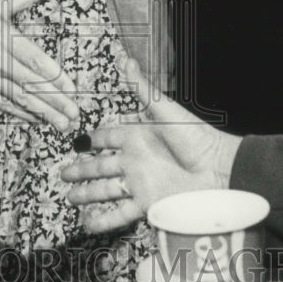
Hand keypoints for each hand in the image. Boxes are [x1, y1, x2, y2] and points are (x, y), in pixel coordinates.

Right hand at [0, 0, 80, 131]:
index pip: (36, 61)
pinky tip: (39, 120)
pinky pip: (5, 106)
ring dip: (44, 113)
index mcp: (6, 40)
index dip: (55, 76)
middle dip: (56, 101)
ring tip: (63, 124)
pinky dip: (23, 114)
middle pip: (32, 85)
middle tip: (74, 114)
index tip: (72, 88)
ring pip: (21, 99)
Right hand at [61, 58, 240, 231]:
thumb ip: (142, 88)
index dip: (92, 140)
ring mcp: (139, 183)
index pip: (108, 137)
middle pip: (100, 165)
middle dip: (81, 169)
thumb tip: (125, 59)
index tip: (76, 142)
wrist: (219, 171)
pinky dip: (104, 219)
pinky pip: (120, 213)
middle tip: (63, 173)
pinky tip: (88, 222)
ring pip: (105, 189)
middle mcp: (135, 160)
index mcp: (137, 135)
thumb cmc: (196, 137)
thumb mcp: (165, 110)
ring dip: (87, 193)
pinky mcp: (146, 203)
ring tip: (69, 197)